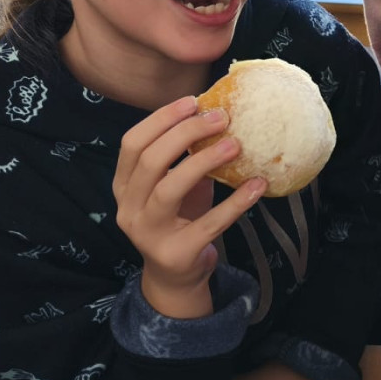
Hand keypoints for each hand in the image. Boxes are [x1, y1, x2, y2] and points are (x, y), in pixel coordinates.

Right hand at [112, 96, 264, 318]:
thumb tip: (216, 113)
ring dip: (204, 161)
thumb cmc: (179, 218)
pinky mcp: (177, 254)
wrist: (176, 277)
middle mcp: (129, 209)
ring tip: (235, 145)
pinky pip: (209, 223)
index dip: (160, 119)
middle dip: (185, 133)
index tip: (192, 102)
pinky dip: (235, 202)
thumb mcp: (175, 185)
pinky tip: (257, 185)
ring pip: (170, 189)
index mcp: (124, 186)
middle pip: (150, 161)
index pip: (132, 143)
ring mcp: (149, 234)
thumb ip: (184, 156)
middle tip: (220, 118)